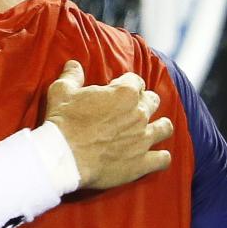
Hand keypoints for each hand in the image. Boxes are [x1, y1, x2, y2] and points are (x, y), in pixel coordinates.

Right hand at [44, 62, 172, 189]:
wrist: (63, 158)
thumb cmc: (62, 123)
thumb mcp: (61, 91)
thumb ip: (72, 76)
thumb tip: (74, 65)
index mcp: (125, 93)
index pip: (136, 81)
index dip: (125, 84)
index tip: (114, 91)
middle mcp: (139, 114)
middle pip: (153, 101)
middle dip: (143, 102)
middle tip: (129, 110)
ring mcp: (143, 139)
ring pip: (165, 127)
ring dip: (158, 126)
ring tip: (148, 130)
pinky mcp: (141, 163)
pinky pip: (163, 159)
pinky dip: (160, 157)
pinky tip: (152, 157)